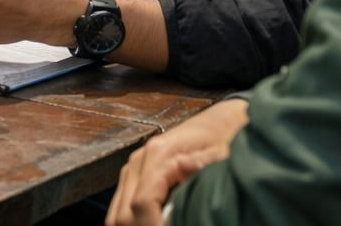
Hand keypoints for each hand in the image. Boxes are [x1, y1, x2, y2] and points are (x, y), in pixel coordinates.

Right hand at [107, 99, 248, 225]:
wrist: (217, 124)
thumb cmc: (222, 139)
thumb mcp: (221, 153)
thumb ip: (200, 163)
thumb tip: (181, 169)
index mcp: (158, 155)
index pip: (142, 204)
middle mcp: (138, 162)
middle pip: (123, 214)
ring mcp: (133, 170)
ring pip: (117, 215)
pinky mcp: (134, 177)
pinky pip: (122, 209)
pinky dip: (134, 223)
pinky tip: (154, 224)